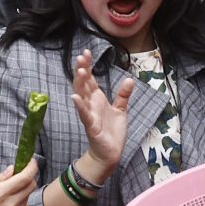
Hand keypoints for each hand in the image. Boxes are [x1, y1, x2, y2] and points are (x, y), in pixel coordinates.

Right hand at [0, 160, 38, 205]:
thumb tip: (12, 169)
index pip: (25, 177)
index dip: (31, 167)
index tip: (31, 161)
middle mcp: (10, 205)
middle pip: (31, 185)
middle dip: (28, 177)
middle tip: (18, 174)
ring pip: (28, 197)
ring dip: (22, 191)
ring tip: (5, 195)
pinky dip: (20, 203)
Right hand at [71, 49, 131, 177]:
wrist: (110, 153)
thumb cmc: (111, 132)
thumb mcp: (120, 110)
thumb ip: (123, 95)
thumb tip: (129, 79)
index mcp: (96, 99)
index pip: (90, 79)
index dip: (87, 66)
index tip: (86, 52)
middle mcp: (90, 104)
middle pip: (83, 84)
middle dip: (82, 70)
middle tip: (81, 56)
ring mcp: (89, 114)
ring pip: (82, 96)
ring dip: (79, 83)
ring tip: (79, 70)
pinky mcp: (91, 126)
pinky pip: (84, 115)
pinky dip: (79, 106)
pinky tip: (75, 97)